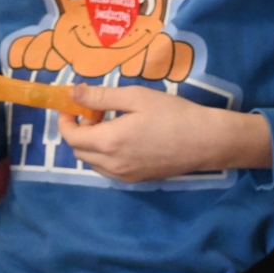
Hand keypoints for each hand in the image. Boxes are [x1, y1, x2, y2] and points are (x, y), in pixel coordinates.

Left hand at [60, 85, 271, 182]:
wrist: (207, 141)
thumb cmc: (174, 114)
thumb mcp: (137, 97)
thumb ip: (102, 96)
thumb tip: (72, 93)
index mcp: (108, 141)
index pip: (71, 135)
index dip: (66, 120)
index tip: (74, 105)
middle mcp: (111, 164)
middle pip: (78, 150)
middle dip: (80, 130)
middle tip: (99, 111)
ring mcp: (124, 175)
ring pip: (92, 162)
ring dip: (92, 144)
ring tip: (113, 125)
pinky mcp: (136, 180)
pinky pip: (108, 170)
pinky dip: (105, 156)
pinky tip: (125, 141)